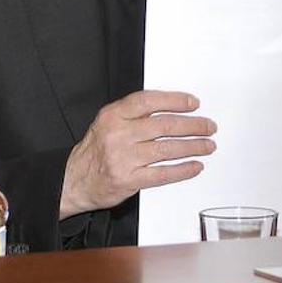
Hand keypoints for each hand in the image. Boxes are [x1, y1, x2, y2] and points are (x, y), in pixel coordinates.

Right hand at [60, 90, 215, 218]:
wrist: (73, 181)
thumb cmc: (94, 151)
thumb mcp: (107, 123)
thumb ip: (133, 115)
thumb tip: (171, 109)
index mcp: (113, 116)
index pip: (149, 102)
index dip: (174, 101)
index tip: (193, 103)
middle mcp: (118, 135)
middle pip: (163, 125)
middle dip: (192, 125)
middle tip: (208, 126)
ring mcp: (124, 158)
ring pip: (167, 149)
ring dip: (192, 146)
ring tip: (207, 145)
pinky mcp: (129, 180)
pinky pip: (163, 174)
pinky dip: (183, 170)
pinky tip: (195, 166)